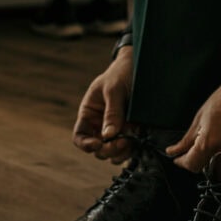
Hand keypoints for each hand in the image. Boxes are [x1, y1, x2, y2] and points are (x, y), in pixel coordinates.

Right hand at [72, 46, 135, 163]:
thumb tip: (108, 136)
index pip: (80, 136)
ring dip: (120, 153)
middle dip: (108, 149)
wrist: (140, 66)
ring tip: (130, 143)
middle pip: (98, 149)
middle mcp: (100, 125)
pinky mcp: (131, 132)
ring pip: (112, 153)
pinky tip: (137, 142)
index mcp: (89, 114)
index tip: (98, 144)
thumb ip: (112, 112)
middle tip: (123, 142)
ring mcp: (116, 130)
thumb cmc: (121, 73)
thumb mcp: (114, 90)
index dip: (85, 144)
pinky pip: (127, 149)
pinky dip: (131, 150)